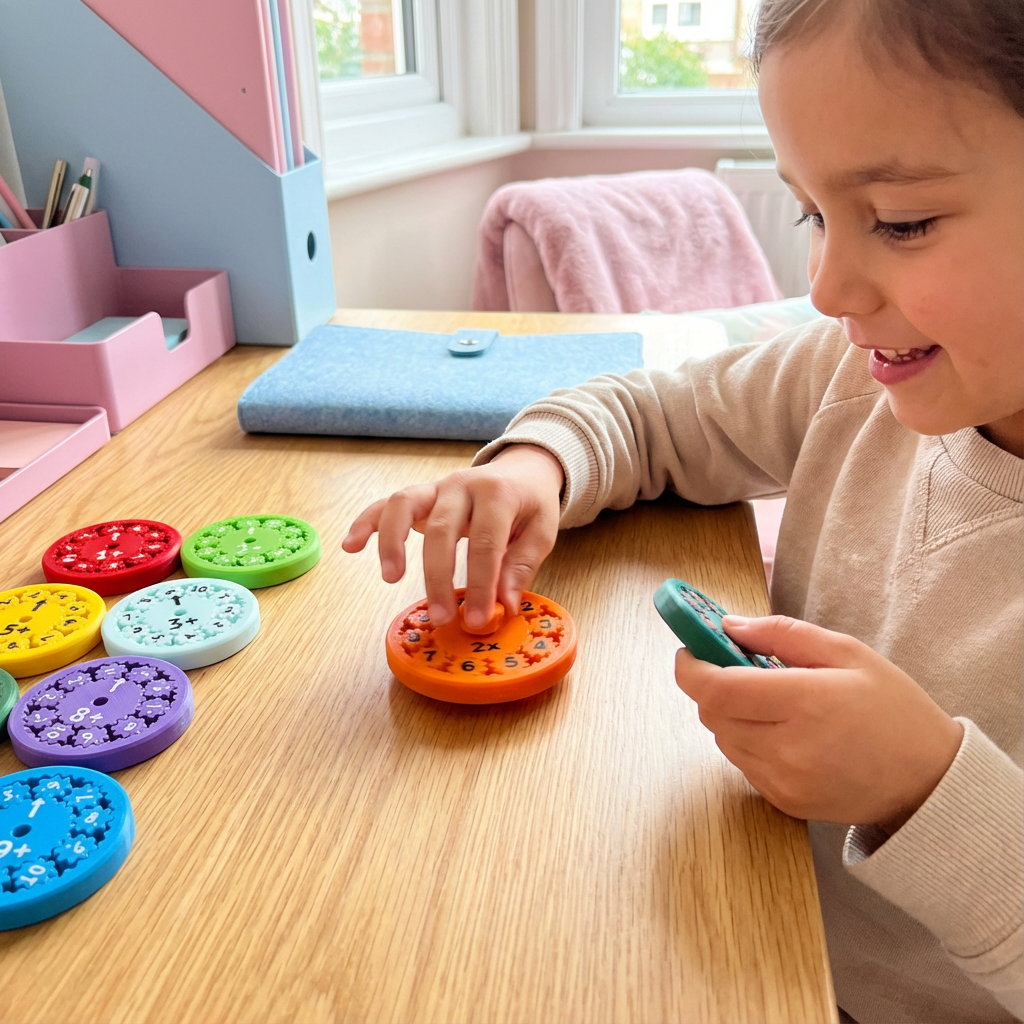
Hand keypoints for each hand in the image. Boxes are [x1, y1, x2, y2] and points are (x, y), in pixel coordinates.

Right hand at [342, 444, 563, 627]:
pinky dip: (365, 522)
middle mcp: (462, 485)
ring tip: (390, 578)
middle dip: (438, 577)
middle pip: (442, 529)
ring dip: (392, 542)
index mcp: (498, 494)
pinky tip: (350, 546)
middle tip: (441, 616)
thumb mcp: (542, 532)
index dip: (481, 584)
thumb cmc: (530, 505)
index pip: (485, 543)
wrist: (522, 469)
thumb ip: (520, 566)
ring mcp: (437, 487)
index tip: (479, 619)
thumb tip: (504, 604)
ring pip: (404, 505)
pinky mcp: (420, 495)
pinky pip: (385, 504)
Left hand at [674, 615, 963, 831]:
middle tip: (735, 668)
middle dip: (712, 686)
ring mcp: (784, 781)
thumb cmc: (892, 709)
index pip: (717, 688)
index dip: (691, 667)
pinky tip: (783, 733)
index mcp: (805, 702)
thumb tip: (729, 625)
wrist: (928, 780)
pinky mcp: (784, 802)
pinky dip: (748, 742)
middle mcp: (788, 748)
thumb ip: (781, 634)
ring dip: (730, 714)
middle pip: (712, 713)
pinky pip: (743, 763)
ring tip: (771, 702)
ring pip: (723, 738)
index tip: (689, 649)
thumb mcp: (846, 652)